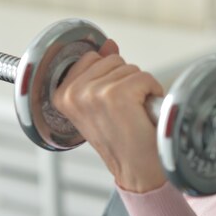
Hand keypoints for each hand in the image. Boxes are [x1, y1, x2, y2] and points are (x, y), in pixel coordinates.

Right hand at [53, 39, 166, 192]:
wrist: (137, 170)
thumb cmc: (122, 140)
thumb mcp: (102, 102)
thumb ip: (102, 70)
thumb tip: (109, 44)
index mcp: (62, 95)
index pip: (92, 58)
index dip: (109, 77)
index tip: (110, 103)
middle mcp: (74, 93)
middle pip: (113, 60)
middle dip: (125, 81)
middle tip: (124, 111)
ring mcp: (95, 93)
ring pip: (131, 68)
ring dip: (140, 89)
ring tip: (133, 114)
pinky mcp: (118, 94)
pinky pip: (146, 77)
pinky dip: (152, 93)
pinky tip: (143, 114)